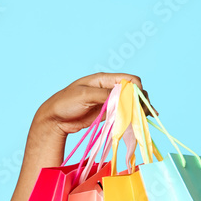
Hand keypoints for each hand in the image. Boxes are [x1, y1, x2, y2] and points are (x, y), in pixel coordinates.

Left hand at [33, 72, 154, 136]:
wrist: (54, 119)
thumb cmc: (65, 103)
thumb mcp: (84, 96)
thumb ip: (104, 95)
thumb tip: (124, 97)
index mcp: (104, 79)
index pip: (129, 80)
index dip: (137, 89)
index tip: (139, 102)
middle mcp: (109, 88)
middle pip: (133, 91)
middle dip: (141, 100)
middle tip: (145, 113)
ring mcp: (109, 101)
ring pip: (130, 102)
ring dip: (139, 109)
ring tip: (147, 118)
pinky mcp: (107, 113)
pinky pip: (124, 112)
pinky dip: (133, 115)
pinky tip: (141, 120)